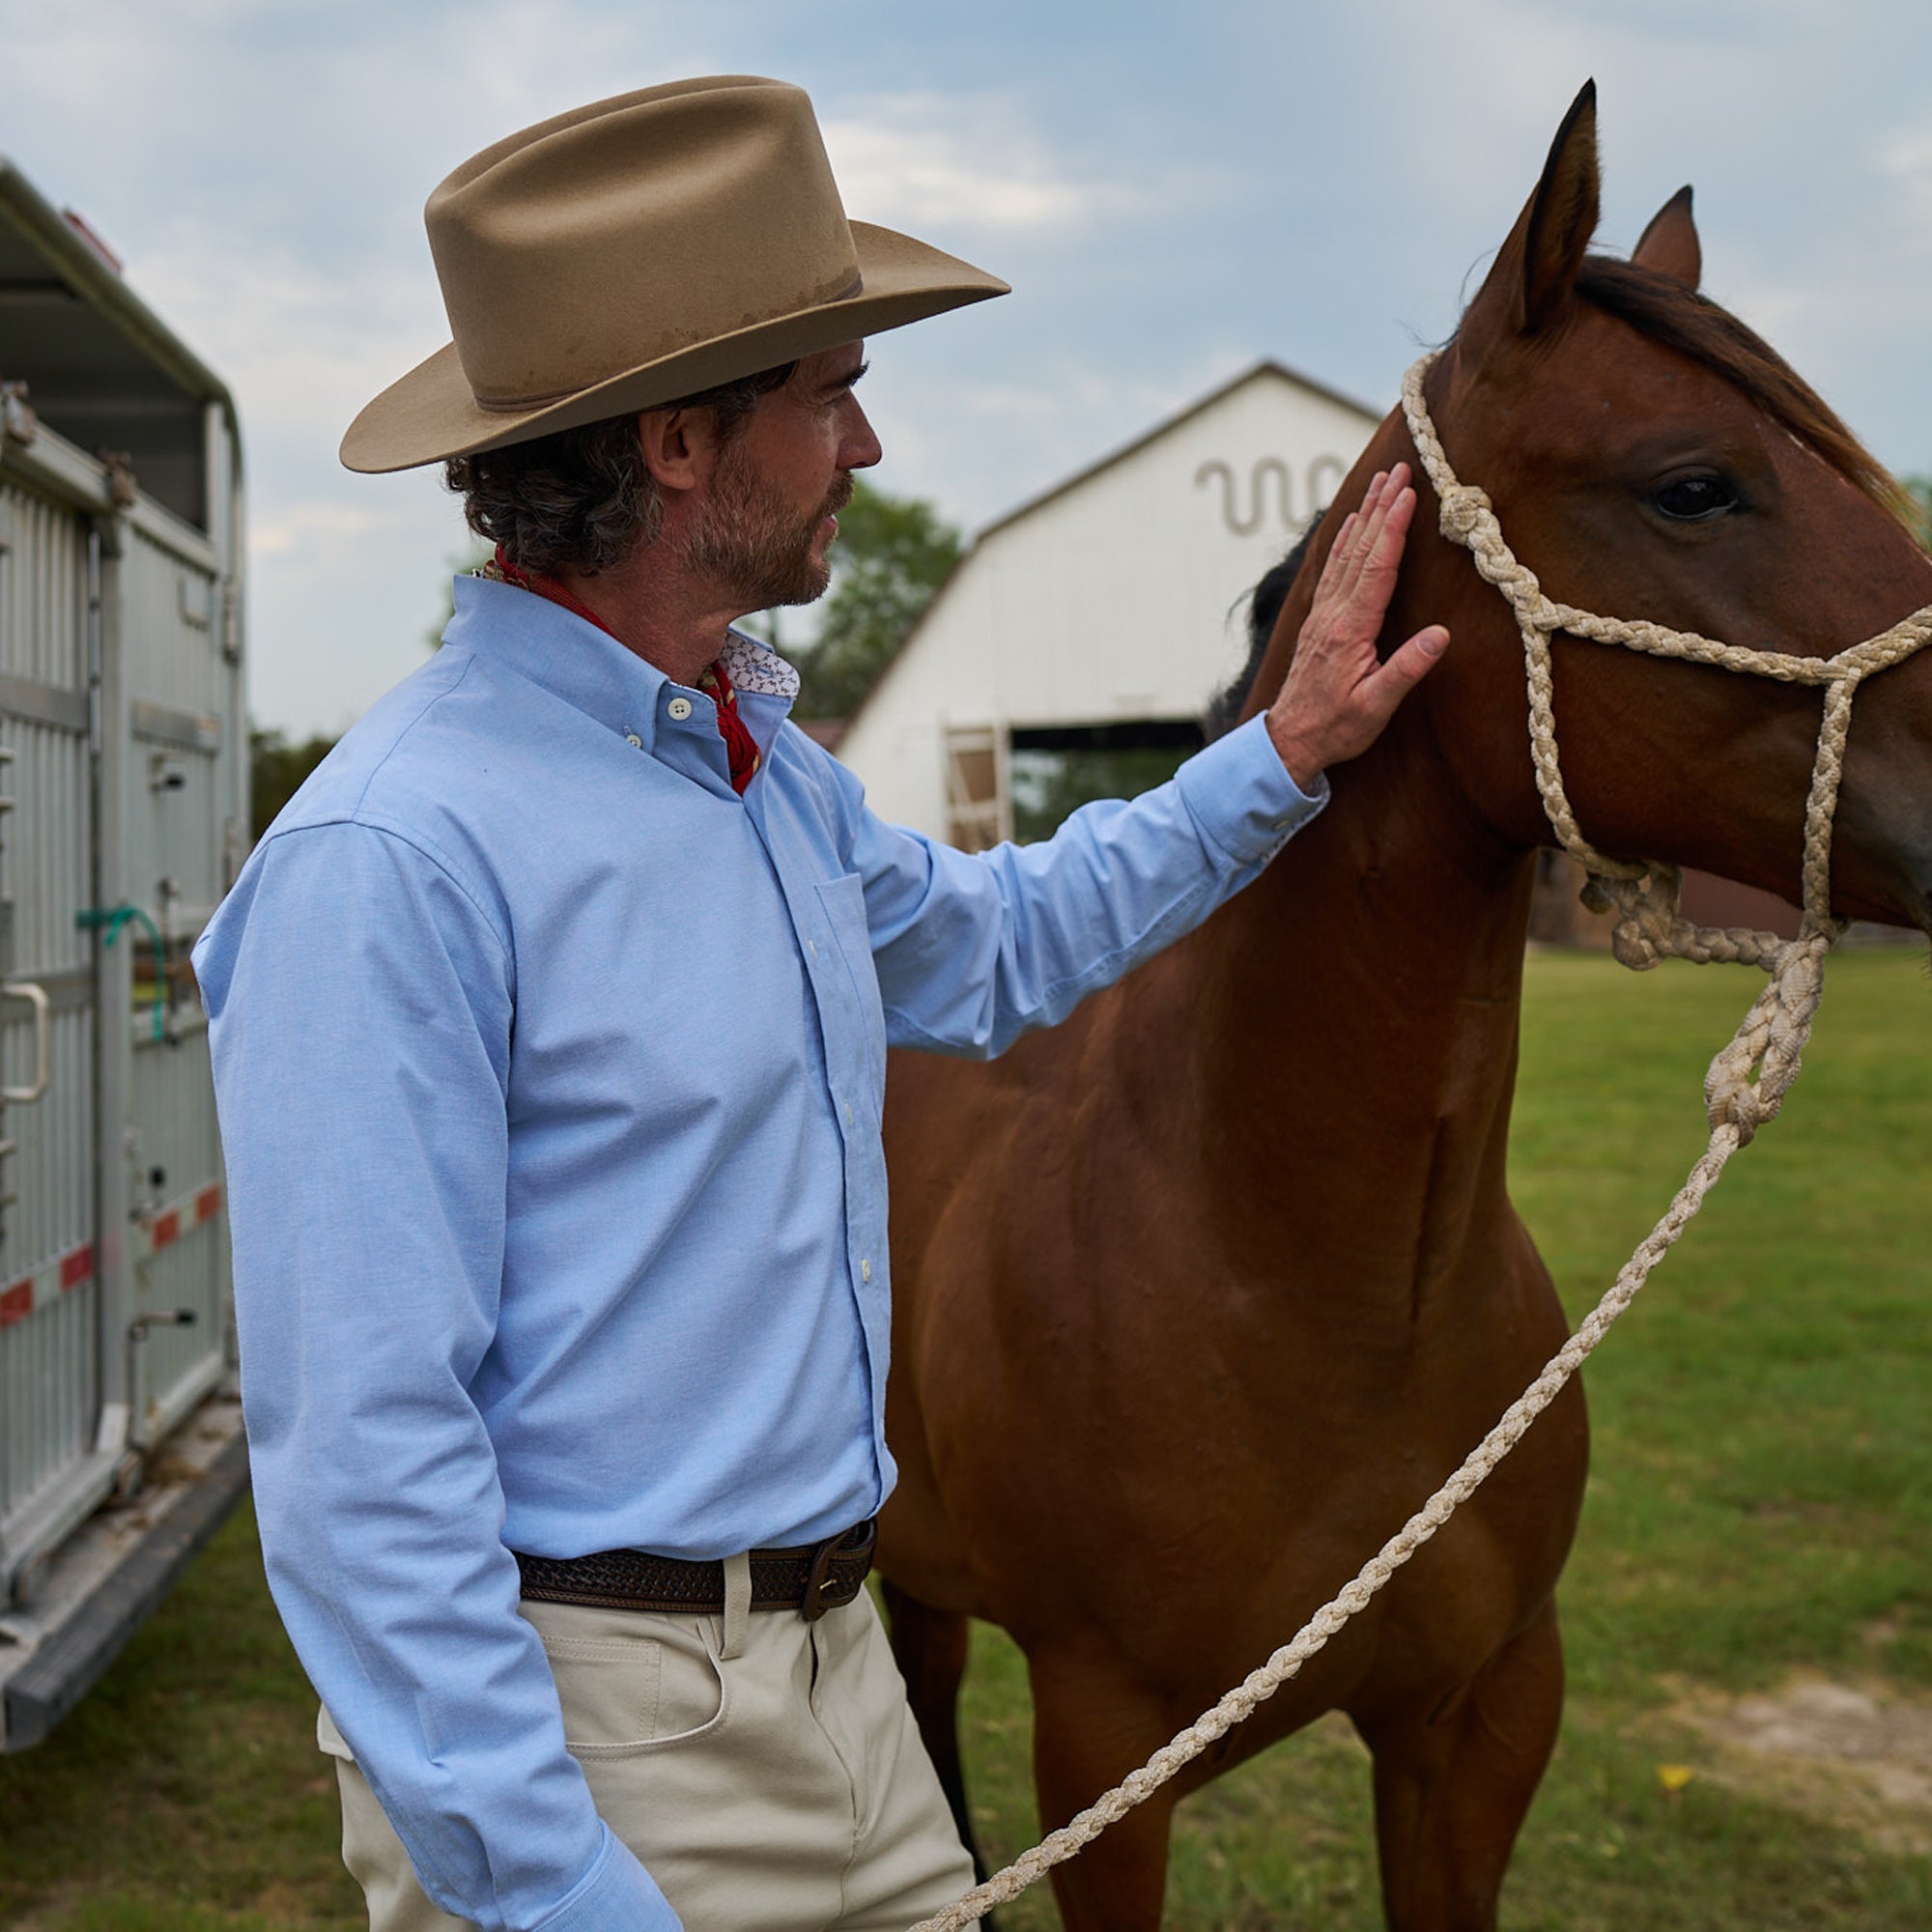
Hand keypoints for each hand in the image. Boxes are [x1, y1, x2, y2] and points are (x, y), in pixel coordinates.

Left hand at [1265, 463, 1448, 790]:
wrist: (1290, 740)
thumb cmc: (1337, 727)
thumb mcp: (1376, 707)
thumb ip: (1405, 671)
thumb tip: (1440, 635)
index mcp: (1350, 630)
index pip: (1377, 568)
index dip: (1394, 528)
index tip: (1409, 493)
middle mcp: (1333, 613)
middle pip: (1361, 548)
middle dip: (1382, 505)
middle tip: (1399, 468)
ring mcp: (1323, 613)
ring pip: (1346, 552)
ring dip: (1365, 513)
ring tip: (1380, 481)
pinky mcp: (1319, 619)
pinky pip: (1334, 567)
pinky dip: (1345, 538)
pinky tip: (1352, 521)